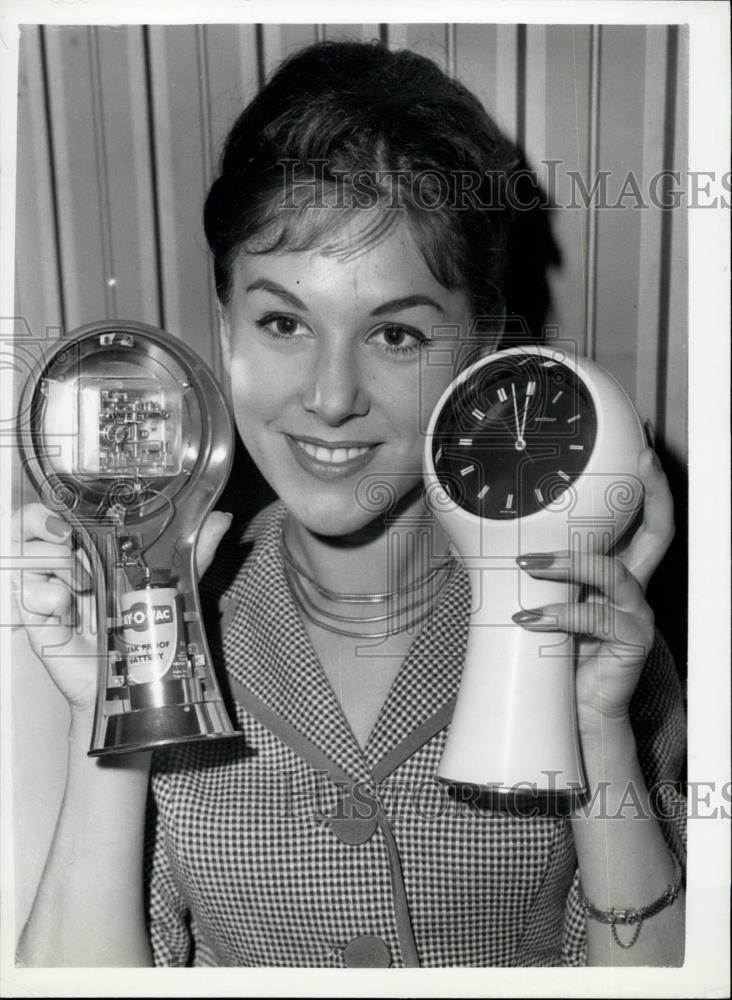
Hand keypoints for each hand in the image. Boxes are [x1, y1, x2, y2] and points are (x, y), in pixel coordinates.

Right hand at [12, 503, 232, 712]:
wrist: (129, 682)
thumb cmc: (143, 631)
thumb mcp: (172, 584)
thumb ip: (195, 551)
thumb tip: (220, 519)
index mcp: (89, 550)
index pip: (56, 513)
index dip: (52, 507)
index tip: (70, 515)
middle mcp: (63, 566)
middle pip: (26, 526)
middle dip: (40, 524)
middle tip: (66, 538)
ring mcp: (47, 591)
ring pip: (21, 555)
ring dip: (49, 562)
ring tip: (81, 581)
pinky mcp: (37, 620)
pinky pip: (25, 596)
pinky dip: (47, 597)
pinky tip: (68, 608)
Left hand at [513, 447, 674, 735]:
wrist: (571, 710)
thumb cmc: (556, 652)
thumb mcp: (541, 602)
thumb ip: (525, 575)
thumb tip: (470, 546)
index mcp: (615, 571)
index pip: (639, 521)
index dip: (645, 486)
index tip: (639, 450)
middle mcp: (633, 587)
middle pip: (660, 533)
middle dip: (654, 494)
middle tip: (641, 463)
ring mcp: (635, 614)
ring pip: (612, 572)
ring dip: (568, 563)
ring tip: (529, 565)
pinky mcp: (630, 642)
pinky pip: (595, 618)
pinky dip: (559, 614)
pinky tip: (529, 619)